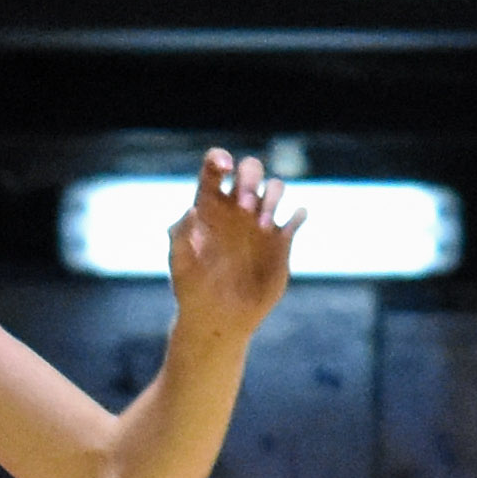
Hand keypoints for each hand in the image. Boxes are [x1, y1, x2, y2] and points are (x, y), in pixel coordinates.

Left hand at [165, 150, 301, 332]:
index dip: (219, 159)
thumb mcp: (180, 263)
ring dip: (272, 197)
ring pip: (276, 187)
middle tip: (244, 206)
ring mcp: (260, 223)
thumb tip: (193, 209)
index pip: (214, 171)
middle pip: (251, 170)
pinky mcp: (281, 240)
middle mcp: (237, 209)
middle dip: (250, 178)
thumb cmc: (191, 290)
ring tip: (262, 225)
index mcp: (210, 208)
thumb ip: (181, 235)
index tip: (225, 165)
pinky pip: (296, 216)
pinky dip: (297, 215)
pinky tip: (289, 224)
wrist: (218, 318)